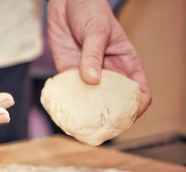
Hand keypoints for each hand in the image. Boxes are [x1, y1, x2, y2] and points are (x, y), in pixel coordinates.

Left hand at [47, 0, 150, 115]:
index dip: (138, 106)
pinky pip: (71, 94)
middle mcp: (109, 73)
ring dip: (88, 114)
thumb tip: (92, 80)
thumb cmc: (89, 11)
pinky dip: (69, 105)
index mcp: (125, 63)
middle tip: (102, 129)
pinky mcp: (70, 74)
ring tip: (81, 126)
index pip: (139, 90)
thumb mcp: (96, 31)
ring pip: (92, 102)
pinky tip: (64, 112)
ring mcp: (89, 76)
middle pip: (115, 102)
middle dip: (112, 117)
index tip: (129, 116)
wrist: (65, 4)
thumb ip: (93, 54)